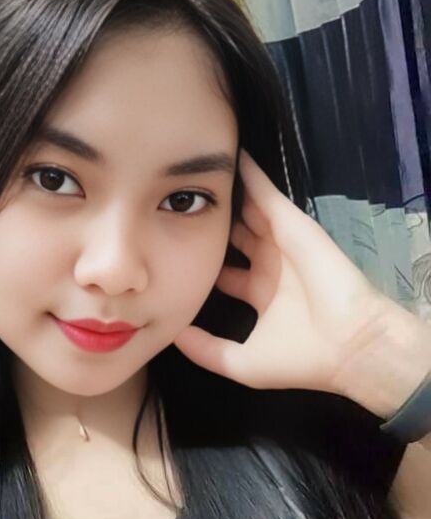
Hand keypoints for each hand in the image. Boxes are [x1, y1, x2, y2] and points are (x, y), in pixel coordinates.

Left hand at [173, 147, 391, 394]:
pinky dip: (249, 176)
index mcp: (261, 294)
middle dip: (212, 227)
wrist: (347, 347)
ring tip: (192, 176)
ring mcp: (282, 243)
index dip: (204, 264)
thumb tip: (172, 336)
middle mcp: (271, 266)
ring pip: (247, 212)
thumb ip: (204, 350)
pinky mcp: (291, 224)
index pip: (226, 273)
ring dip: (226, 197)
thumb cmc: (298, 358)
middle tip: (177, 209)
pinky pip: (265, 194)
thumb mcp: (239, 362)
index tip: (172, 254)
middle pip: (235, 238)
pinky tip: (226, 156)